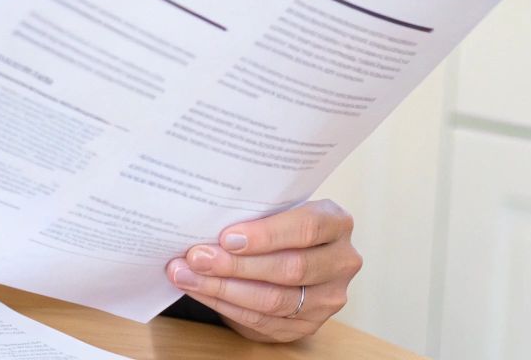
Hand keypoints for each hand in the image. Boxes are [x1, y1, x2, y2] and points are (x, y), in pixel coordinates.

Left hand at [165, 199, 360, 343]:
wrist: (292, 250)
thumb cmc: (280, 222)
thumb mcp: (278, 207)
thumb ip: (256, 212)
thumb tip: (206, 219)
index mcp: (337, 223)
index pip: (306, 228)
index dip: (266, 236)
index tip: (227, 237)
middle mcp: (341, 261)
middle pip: (290, 268)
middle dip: (237, 265)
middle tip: (197, 257)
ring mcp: (328, 298)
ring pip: (274, 300)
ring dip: (224, 289)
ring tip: (188, 275)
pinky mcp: (308, 324)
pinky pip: (263, 321)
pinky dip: (226, 306)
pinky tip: (201, 291)